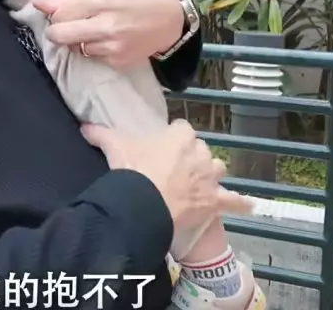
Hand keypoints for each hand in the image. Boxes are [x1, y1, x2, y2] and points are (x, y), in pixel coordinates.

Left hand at [32, 0, 184, 68]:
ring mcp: (112, 46)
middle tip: (65, 25)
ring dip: (76, 40)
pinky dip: (93, 49)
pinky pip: (92, 58)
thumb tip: (39, 4)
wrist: (170, 20)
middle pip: (59, 34)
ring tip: (92, 30)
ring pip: (74, 47)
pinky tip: (106, 40)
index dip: (55, 12)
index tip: (61, 11)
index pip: (60, 11)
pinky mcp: (118, 62)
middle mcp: (106, 24)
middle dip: (56, 30)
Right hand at [81, 120, 253, 233]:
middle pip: (201, 149)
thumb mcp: (114, 146)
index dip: (173, 138)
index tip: (163, 147)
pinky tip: (248, 205)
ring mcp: (210, 178)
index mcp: (180, 136)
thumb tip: (84, 126)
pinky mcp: (214, 201)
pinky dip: (240, 204)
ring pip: (218, 169)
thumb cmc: (133, 170)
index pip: (181, 128)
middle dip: (191, 156)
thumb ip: (100, 132)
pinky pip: (233, 201)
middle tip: (173, 169)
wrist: (145, 204)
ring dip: (211, 175)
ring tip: (200, 183)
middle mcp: (201, 153)